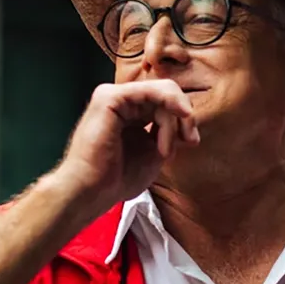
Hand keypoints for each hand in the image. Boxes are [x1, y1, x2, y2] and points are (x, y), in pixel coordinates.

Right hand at [56, 80, 200, 210]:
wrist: (93, 192)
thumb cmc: (118, 178)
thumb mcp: (153, 151)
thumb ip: (169, 132)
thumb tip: (188, 119)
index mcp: (131, 112)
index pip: (165, 102)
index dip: (184, 119)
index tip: (191, 142)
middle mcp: (122, 100)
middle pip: (167, 93)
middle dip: (184, 117)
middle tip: (190, 141)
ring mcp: (114, 96)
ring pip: (162, 91)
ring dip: (174, 121)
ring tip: (165, 149)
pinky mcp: (109, 97)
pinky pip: (150, 91)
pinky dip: (168, 105)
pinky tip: (175, 123)